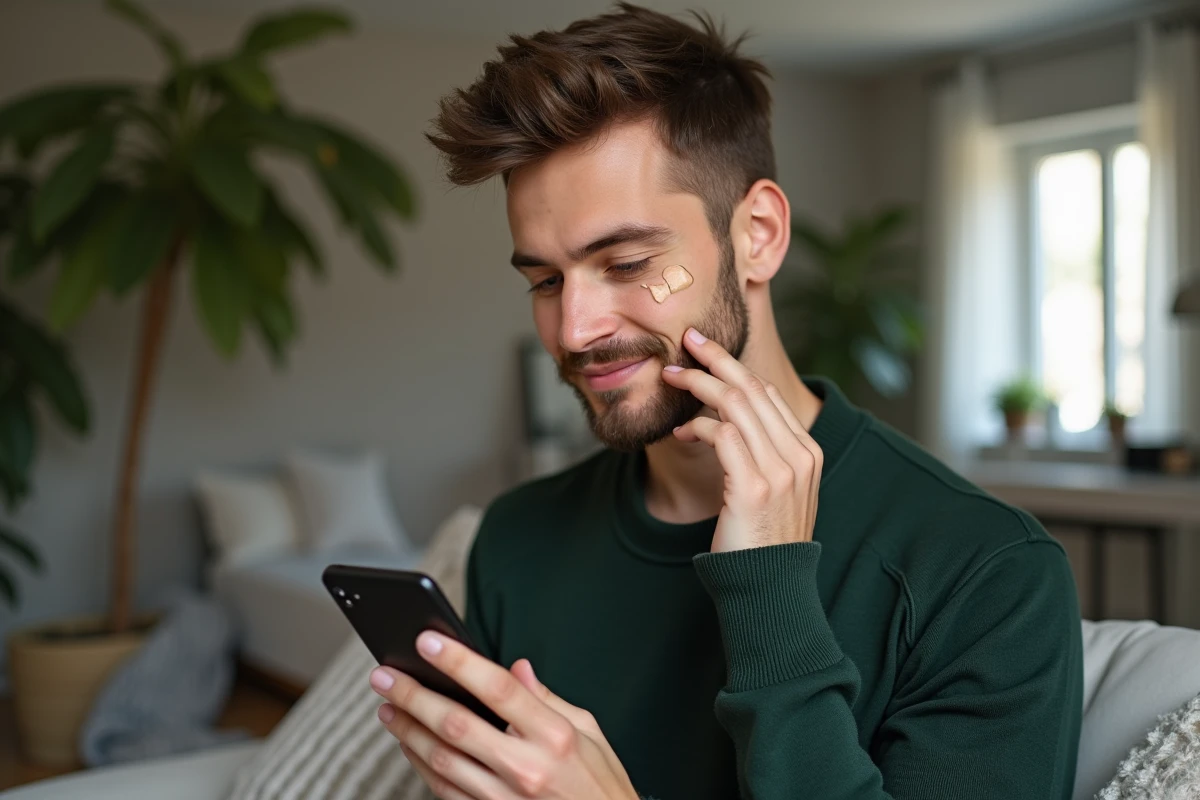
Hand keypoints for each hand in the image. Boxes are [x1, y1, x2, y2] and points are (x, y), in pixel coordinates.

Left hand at [370, 631, 638, 799]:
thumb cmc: (601, 784)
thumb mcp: (589, 732)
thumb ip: (548, 699)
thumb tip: (516, 669)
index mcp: (555, 736)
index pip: (499, 688)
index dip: (460, 662)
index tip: (428, 642)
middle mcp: (527, 768)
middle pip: (457, 724)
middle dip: (414, 696)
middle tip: (385, 676)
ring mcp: (506, 799)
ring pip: (441, 760)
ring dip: (408, 731)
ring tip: (387, 707)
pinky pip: (445, 790)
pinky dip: (421, 765)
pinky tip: (409, 744)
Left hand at [660, 327, 822, 552]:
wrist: (770, 591)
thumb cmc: (762, 543)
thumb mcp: (773, 493)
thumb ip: (762, 457)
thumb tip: (727, 424)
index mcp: (808, 453)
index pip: (768, 394)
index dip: (734, 367)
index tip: (706, 352)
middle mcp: (800, 456)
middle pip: (753, 388)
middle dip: (716, 358)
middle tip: (686, 341)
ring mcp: (780, 470)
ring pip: (736, 403)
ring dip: (699, 382)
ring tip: (673, 375)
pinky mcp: (754, 486)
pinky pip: (721, 434)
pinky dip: (697, 424)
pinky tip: (682, 429)